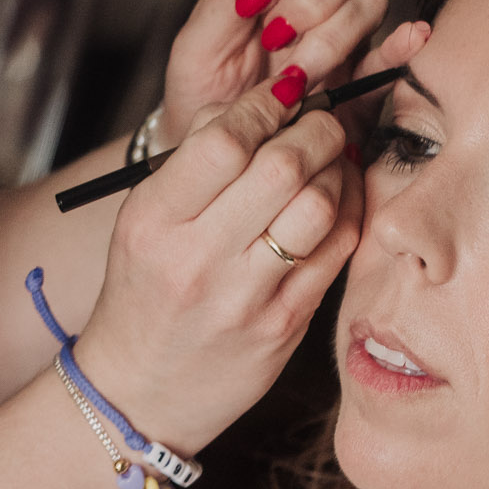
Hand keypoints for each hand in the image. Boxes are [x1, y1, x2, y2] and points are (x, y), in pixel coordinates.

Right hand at [69, 74, 363, 457]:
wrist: (139, 391)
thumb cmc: (143, 292)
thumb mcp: (141, 221)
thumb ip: (193, 160)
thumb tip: (258, 102)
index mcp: (154, 222)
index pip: (224, 140)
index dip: (264, 105)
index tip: (280, 96)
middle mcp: (198, 259)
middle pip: (282, 166)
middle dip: (314, 127)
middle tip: (319, 119)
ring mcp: (245, 298)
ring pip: (319, 205)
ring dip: (338, 167)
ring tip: (332, 156)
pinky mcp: (285, 326)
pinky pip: (336, 251)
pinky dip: (350, 210)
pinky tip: (341, 197)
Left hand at [158, 0, 387, 146]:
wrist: (220, 154)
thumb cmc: (204, 89)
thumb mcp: (199, 40)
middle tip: (276, 35)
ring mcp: (348, 26)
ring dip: (331, 37)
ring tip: (291, 77)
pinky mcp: (365, 71)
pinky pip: (395, 51)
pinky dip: (400, 46)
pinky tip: (401, 45)